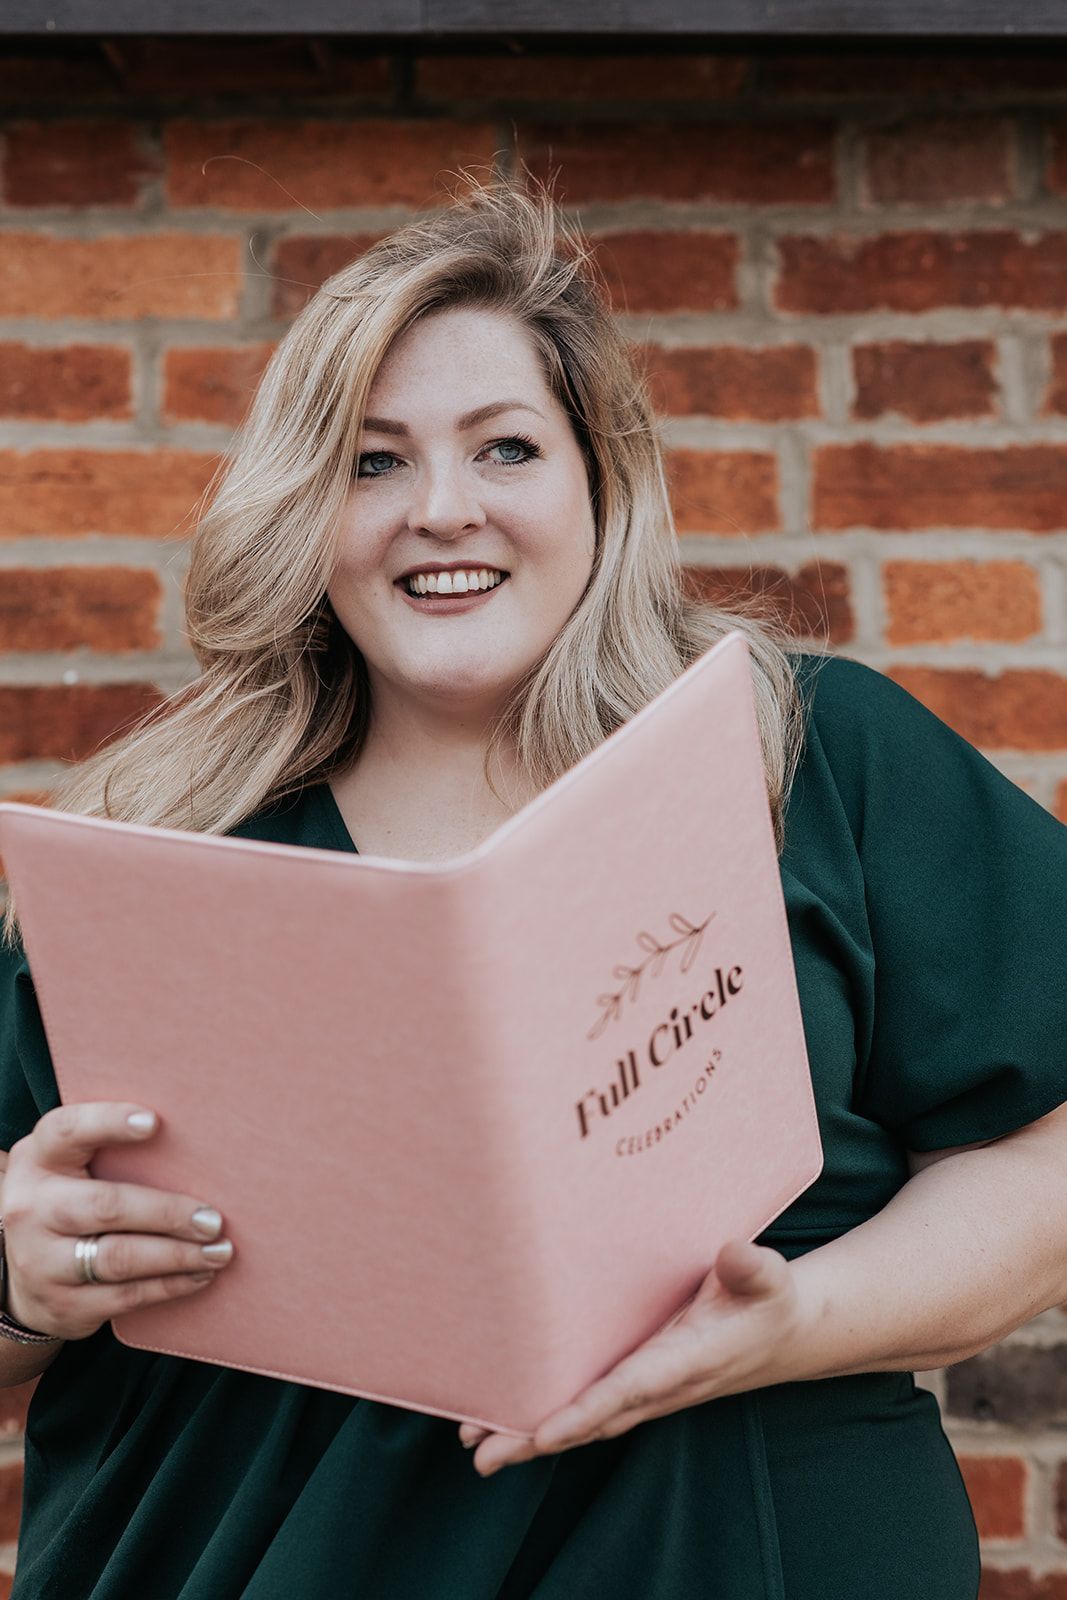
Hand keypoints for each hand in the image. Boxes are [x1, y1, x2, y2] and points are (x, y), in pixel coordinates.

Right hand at [1, 1102, 234, 1341]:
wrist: (24, 1276)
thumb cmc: (72, 1200)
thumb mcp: (73, 1167)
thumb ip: (112, 1149)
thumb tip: (197, 1137)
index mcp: (37, 1159)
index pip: (67, 1131)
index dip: (108, 1123)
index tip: (154, 1121)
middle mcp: (30, 1208)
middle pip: (105, 1206)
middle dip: (167, 1213)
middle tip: (213, 1219)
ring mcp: (41, 1262)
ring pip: (119, 1258)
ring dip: (178, 1255)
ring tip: (219, 1250)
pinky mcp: (63, 1304)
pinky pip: (125, 1295)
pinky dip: (169, 1285)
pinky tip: (199, 1274)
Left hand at [458, 1239, 811, 1475]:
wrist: (780, 1335)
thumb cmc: (766, 1300)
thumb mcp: (769, 1279)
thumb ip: (752, 1268)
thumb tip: (733, 1252)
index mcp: (687, 1359)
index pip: (629, 1389)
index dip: (586, 1411)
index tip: (543, 1432)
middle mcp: (660, 1385)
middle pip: (591, 1419)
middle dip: (537, 1438)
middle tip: (482, 1454)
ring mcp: (647, 1389)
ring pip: (583, 1420)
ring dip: (531, 1437)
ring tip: (476, 1446)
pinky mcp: (638, 1384)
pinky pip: (588, 1409)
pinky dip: (548, 1421)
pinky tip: (509, 1421)